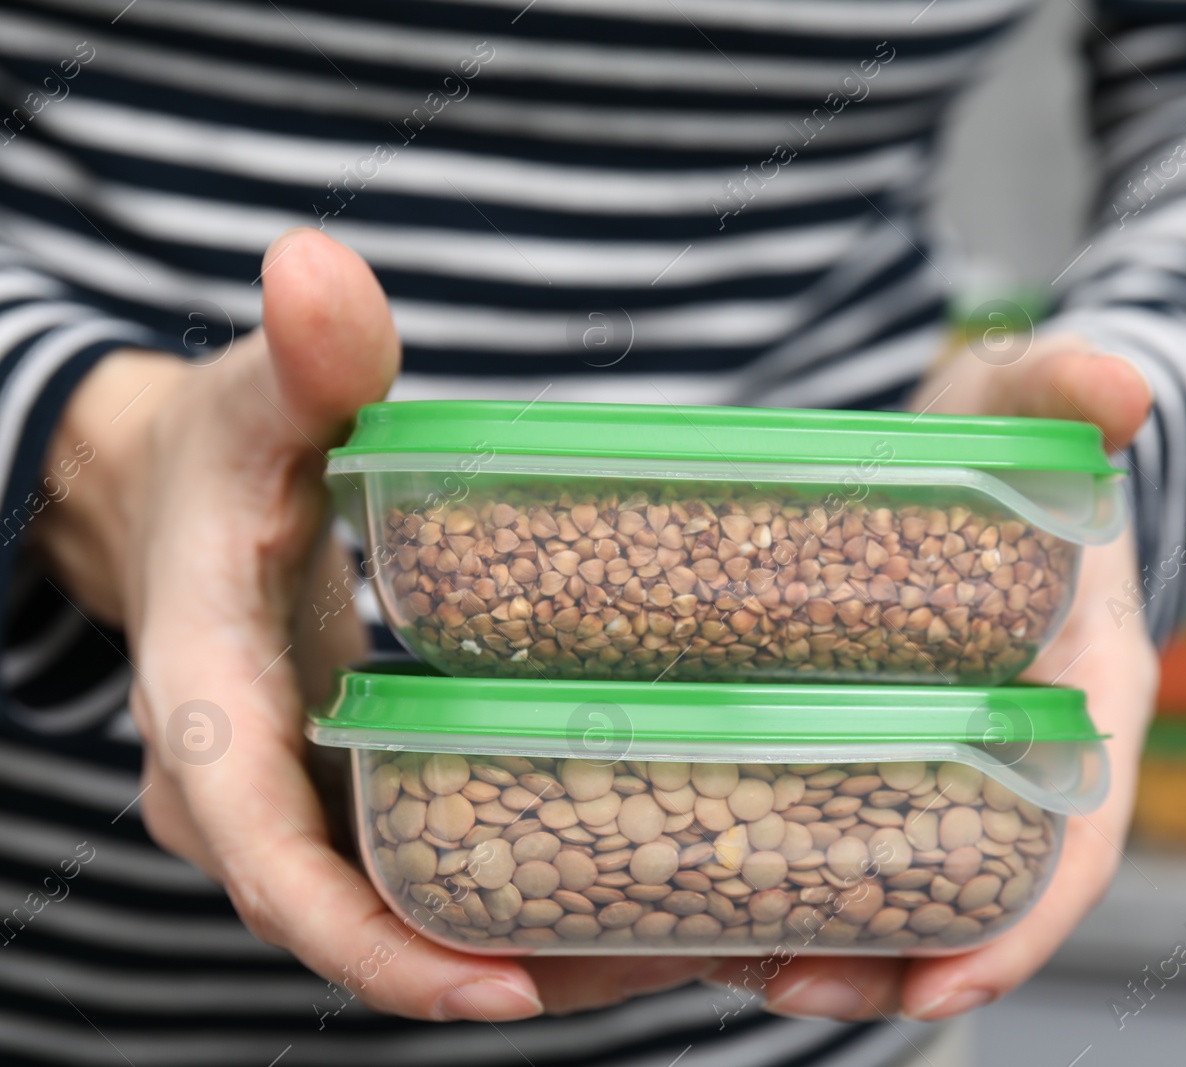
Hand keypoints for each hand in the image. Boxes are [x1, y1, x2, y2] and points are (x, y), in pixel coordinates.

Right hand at [36, 229, 714, 1020]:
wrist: (172, 498)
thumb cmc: (223, 450)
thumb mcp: (261, 398)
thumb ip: (307, 357)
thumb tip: (314, 264)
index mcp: (206, 709)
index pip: (269, 862)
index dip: (371, 943)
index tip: (495, 990)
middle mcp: (235, 787)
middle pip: (342, 922)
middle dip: (470, 972)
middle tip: (629, 975)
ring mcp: (280, 803)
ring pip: (377, 914)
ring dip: (496, 951)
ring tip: (646, 954)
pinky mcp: (325, 793)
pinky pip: (394, 872)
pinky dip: (481, 898)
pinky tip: (593, 894)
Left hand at [703, 334, 1159, 1019]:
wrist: (996, 446)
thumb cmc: (1026, 434)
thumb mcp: (1038, 400)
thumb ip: (1072, 385)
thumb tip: (1122, 387)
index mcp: (1094, 694)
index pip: (1082, 837)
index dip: (1023, 923)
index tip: (944, 988)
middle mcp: (1038, 749)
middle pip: (986, 891)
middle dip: (900, 961)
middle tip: (796, 989)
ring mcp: (969, 753)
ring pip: (916, 881)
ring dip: (840, 941)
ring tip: (741, 967)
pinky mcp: (900, 739)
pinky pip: (862, 831)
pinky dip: (807, 874)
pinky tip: (729, 898)